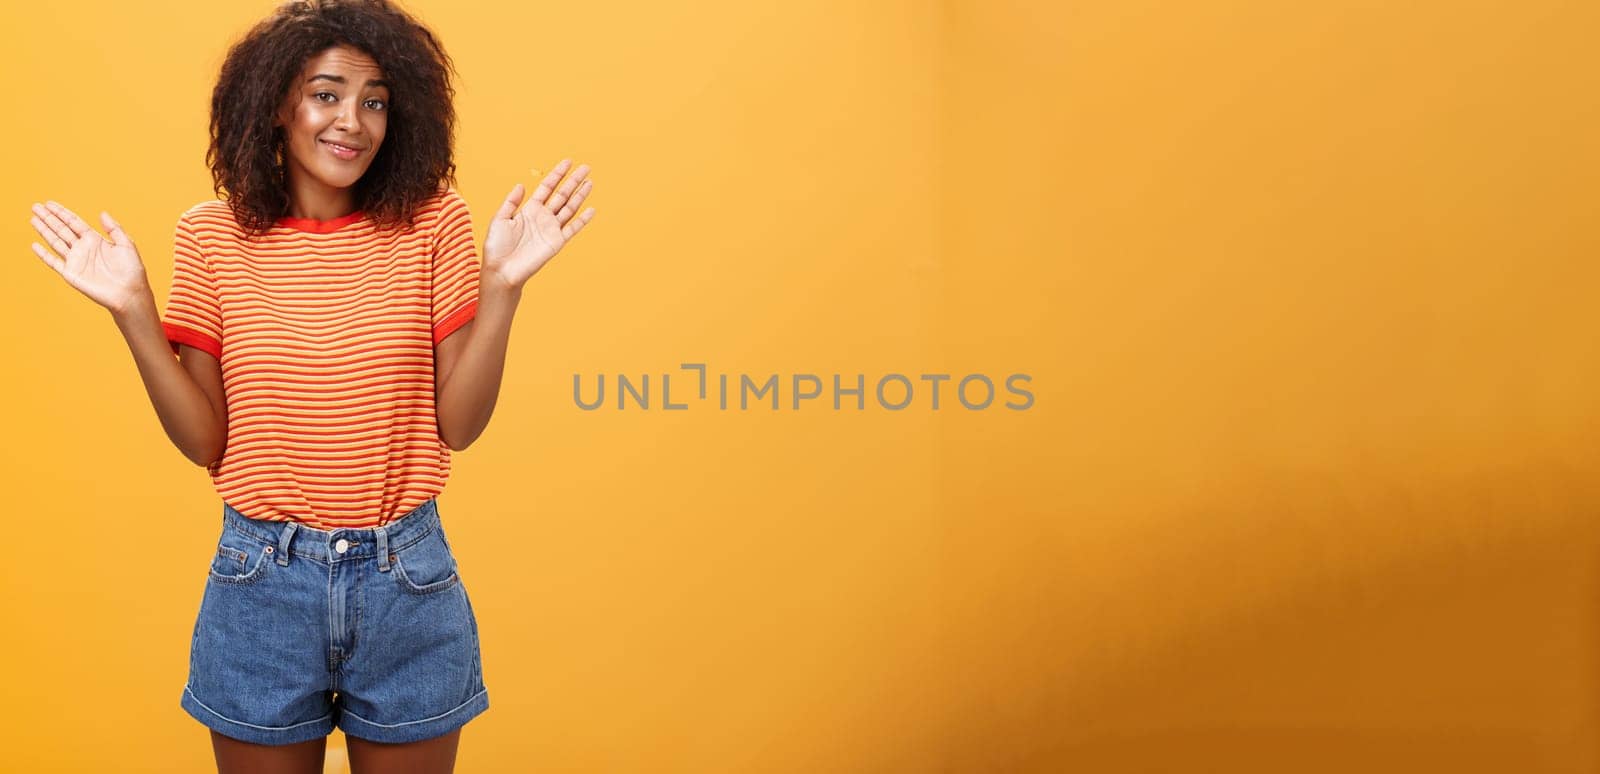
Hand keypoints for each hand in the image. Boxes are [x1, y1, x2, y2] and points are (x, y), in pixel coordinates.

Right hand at [30, 201, 152, 316]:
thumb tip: (102, 213)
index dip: (61, 213)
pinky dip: (44, 254)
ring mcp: (75, 261)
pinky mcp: (71, 274)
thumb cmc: (132, 271)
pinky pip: (54, 262)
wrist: (129, 293)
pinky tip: (34, 245)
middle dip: (49, 218)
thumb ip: (114, 228)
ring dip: (44, 231)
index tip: (49, 203)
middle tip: (36, 206)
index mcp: (95, 240)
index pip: (74, 222)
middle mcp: (83, 248)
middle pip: (61, 229)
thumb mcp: (126, 245)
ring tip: (33, 218)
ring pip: (55, 242)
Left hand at [482, 159, 596, 289]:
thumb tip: (522, 184)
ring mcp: (551, 229)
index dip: (557, 174)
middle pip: (562, 195)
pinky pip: (572, 228)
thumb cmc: (497, 247)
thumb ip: (511, 202)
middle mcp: (543, 217)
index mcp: (529, 209)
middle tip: (585, 167)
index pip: (547, 187)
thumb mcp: (500, 219)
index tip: (568, 162)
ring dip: (580, 195)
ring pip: (569, 208)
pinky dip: (582, 220)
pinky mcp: (556, 242)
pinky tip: (591, 210)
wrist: (502, 270)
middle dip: (573, 180)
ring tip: (590, 182)